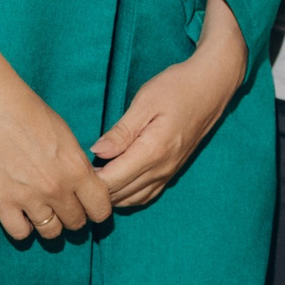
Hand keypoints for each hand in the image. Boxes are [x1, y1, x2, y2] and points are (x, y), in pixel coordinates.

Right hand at [0, 76, 112, 244]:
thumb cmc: (32, 115)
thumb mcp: (68, 138)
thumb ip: (78, 167)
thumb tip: (87, 187)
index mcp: (77, 170)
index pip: (101, 210)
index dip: (97, 211)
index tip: (90, 207)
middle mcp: (57, 189)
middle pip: (76, 224)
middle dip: (73, 217)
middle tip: (64, 208)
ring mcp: (29, 198)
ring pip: (51, 232)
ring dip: (50, 224)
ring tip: (44, 212)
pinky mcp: (2, 202)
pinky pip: (20, 233)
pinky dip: (23, 228)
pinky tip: (23, 216)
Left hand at [91, 0, 245, 210]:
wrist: (213, 85)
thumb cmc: (178, 87)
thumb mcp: (145, 101)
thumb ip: (121, 131)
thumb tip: (97, 152)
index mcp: (152, 152)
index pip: (112, 181)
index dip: (89, 181)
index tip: (71, 170)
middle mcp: (161, 168)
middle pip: (120, 194)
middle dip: (95, 191)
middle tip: (74, 177)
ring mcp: (169, 172)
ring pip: (133, 199)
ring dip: (111, 195)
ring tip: (91, 182)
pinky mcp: (173, 170)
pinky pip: (147, 194)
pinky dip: (128, 196)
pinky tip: (116, 187)